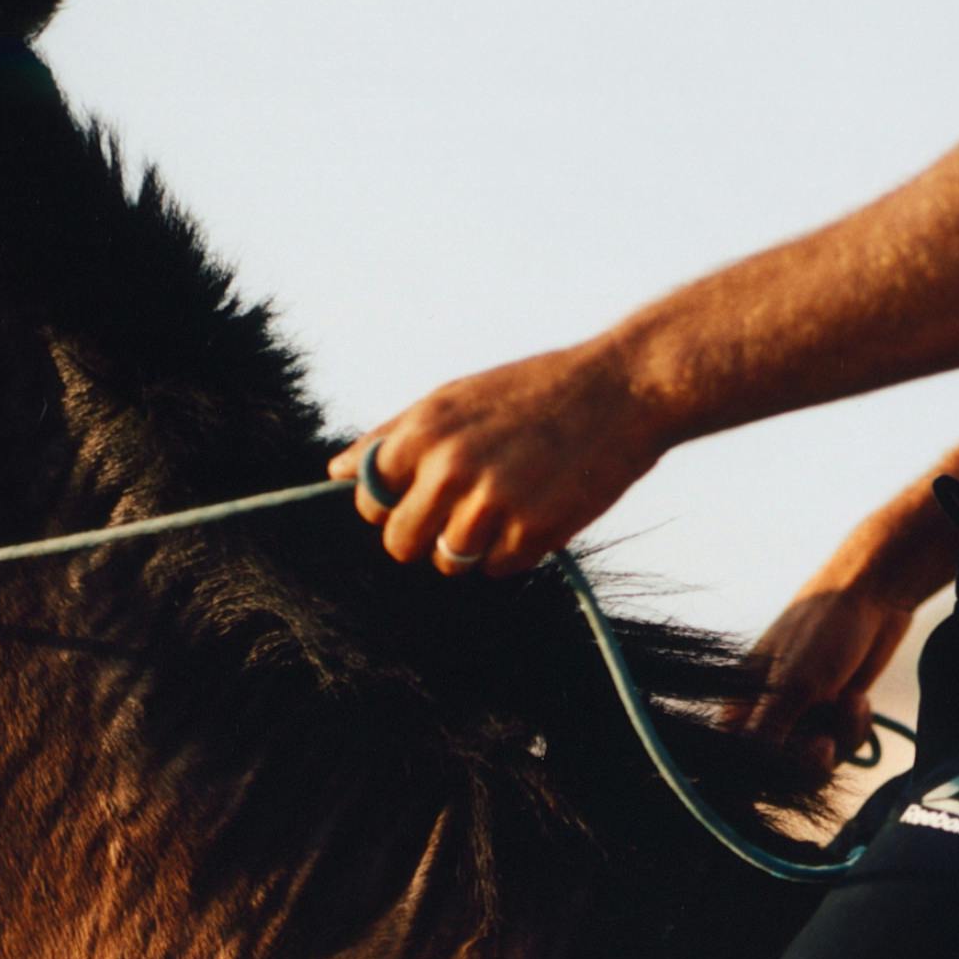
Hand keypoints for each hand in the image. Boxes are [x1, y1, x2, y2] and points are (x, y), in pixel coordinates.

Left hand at [331, 341, 665, 576]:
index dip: (390, 505)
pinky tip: (536, 511)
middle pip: (400, 544)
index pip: (369, 500)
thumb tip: (335, 470)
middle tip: (460, 512)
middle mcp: (451, 467)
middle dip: (425, 536)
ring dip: (472, 547)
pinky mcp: (534, 531)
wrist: (624, 389)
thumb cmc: (535, 390)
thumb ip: (393, 435)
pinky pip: (498, 569)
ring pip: (448, 562)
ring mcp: (492, 502)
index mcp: (425, 430)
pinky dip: (513, 551)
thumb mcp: (455, 397)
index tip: (418, 497)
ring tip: (505, 507)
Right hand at [734, 577, 922, 768]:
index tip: (790, 772)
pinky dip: (855, 726)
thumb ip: (765, 735)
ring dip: (841, 737)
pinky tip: (859, 698)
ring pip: (818, 761)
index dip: (763, 778)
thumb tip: (741, 778)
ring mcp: (801, 714)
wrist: (872, 596)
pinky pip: (843, 744)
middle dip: (810, 762)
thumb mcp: (793, 686)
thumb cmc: (822, 630)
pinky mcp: (832, 712)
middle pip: (782, 773)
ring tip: (850, 701)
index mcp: (740, 707)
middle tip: (824, 744)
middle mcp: (766, 715)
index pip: (740, 765)